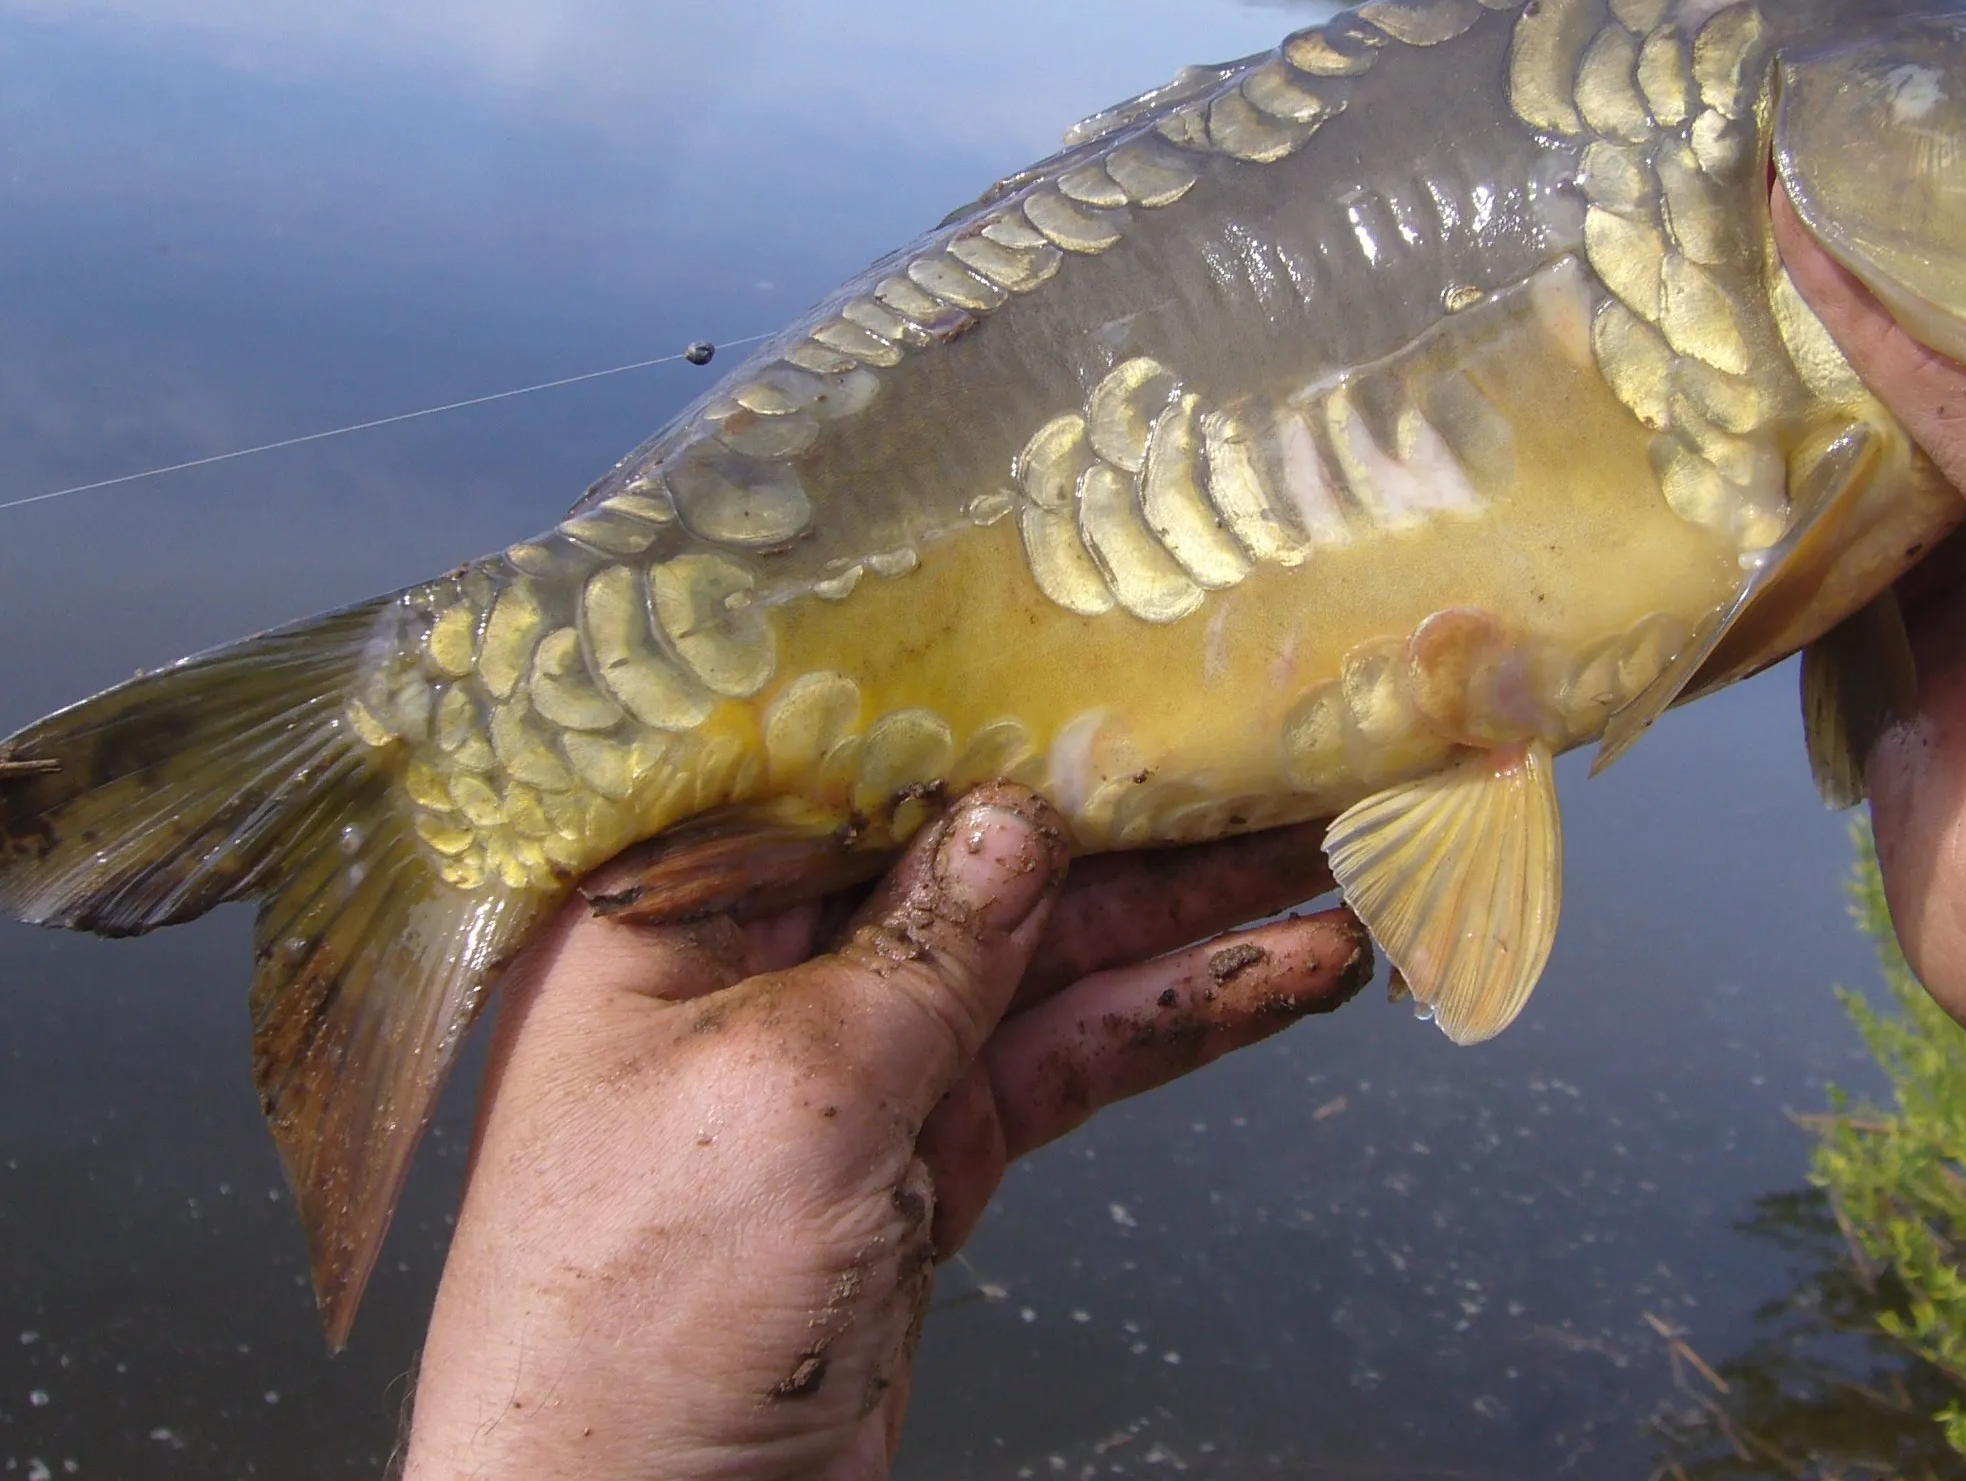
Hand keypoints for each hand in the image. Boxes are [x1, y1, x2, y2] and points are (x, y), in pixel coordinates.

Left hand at [400, 787, 1369, 1479]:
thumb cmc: (635, 1320)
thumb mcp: (789, 1093)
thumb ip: (922, 948)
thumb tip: (1020, 818)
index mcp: (667, 907)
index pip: (839, 762)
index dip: (979, 704)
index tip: (1109, 646)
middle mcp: (758, 963)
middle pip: (966, 852)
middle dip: (1121, 810)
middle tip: (1269, 747)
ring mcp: (852, 1063)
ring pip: (1042, 954)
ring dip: (1186, 911)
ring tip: (1330, 850)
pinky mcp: (926, 1155)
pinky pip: (1065, 1057)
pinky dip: (1174, 1017)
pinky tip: (1286, 972)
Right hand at [1774, 183, 1965, 1271]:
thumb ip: (1964, 360)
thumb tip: (1813, 203)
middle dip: (1890, 184)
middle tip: (1760, 85)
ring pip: (1892, 360)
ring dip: (1804, 302)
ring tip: (1684, 193)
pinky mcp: (1905, 582)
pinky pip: (1822, 473)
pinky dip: (1756, 424)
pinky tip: (1671, 350)